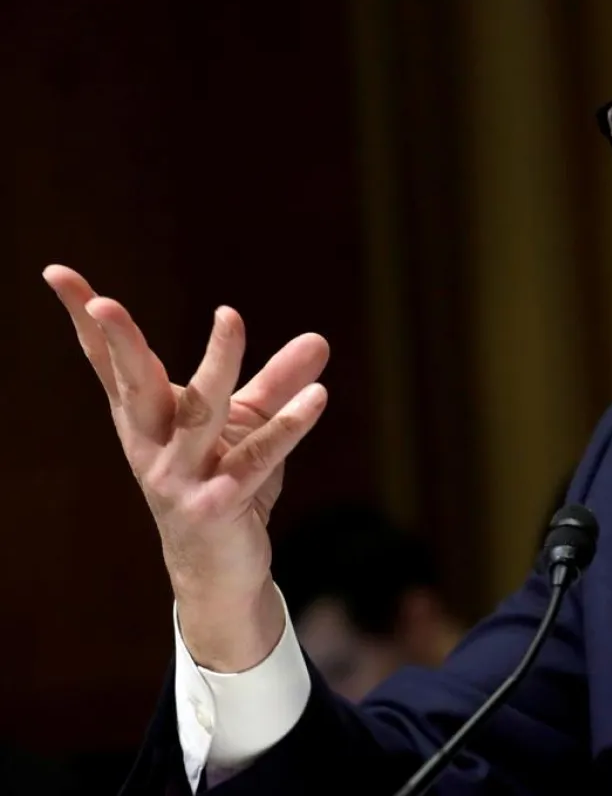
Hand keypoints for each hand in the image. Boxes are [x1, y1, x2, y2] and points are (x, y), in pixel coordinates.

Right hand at [43, 264, 330, 670]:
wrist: (222, 571)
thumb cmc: (226, 486)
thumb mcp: (248, 427)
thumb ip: (279, 382)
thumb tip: (321, 338)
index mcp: (147, 420)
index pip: (112, 362)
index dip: (86, 319)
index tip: (58, 272)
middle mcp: (152, 446)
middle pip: (134, 385)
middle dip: (119, 344)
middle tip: (105, 303)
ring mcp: (180, 479)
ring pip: (197, 413)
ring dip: (216, 364)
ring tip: (230, 317)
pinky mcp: (217, 506)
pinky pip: (255, 460)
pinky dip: (287, 428)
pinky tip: (317, 396)